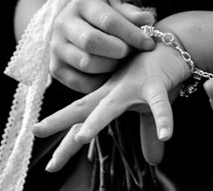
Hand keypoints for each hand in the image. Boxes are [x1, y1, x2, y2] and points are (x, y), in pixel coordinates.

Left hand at [32, 43, 188, 172]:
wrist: (175, 45)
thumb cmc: (157, 76)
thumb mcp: (150, 108)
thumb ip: (147, 134)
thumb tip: (153, 161)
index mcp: (109, 98)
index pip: (82, 121)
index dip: (66, 143)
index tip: (50, 165)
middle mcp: (115, 92)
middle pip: (83, 109)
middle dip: (60, 121)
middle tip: (37, 130)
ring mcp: (133, 87)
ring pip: (111, 106)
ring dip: (96, 120)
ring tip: (82, 137)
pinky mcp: (155, 84)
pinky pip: (159, 104)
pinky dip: (162, 118)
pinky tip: (165, 135)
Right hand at [50, 0, 154, 92]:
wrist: (72, 26)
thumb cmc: (100, 16)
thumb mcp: (115, 8)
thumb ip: (132, 14)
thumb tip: (149, 21)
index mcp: (81, 4)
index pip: (108, 20)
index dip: (131, 34)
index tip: (148, 43)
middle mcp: (63, 24)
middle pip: (92, 42)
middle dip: (119, 50)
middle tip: (132, 53)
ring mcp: (56, 47)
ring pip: (86, 63)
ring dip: (111, 66)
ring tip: (122, 62)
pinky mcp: (56, 68)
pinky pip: (81, 82)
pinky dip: (100, 82)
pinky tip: (110, 74)